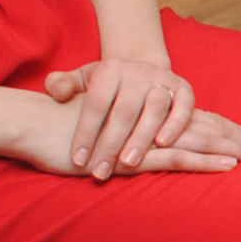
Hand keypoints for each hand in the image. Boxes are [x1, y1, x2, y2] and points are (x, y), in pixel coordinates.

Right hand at [31, 70, 240, 175]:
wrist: (39, 124)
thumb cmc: (71, 133)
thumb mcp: (109, 140)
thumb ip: (129, 144)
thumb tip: (146, 155)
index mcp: (154, 121)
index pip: (204, 124)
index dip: (234, 132)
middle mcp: (157, 125)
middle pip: (213, 130)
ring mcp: (147, 140)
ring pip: (204, 142)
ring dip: (238, 149)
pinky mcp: (134, 156)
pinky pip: (176, 158)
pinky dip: (204, 160)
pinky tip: (229, 164)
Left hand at [37, 55, 196, 178]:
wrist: (141, 71)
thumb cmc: (106, 87)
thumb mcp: (80, 81)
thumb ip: (62, 85)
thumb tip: (56, 93)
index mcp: (109, 69)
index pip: (96, 104)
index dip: (86, 133)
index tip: (78, 160)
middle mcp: (138, 72)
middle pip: (124, 111)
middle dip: (111, 144)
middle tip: (100, 172)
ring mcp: (163, 80)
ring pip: (154, 109)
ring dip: (141, 138)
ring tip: (128, 163)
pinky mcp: (184, 89)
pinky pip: (183, 108)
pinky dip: (175, 125)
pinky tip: (163, 145)